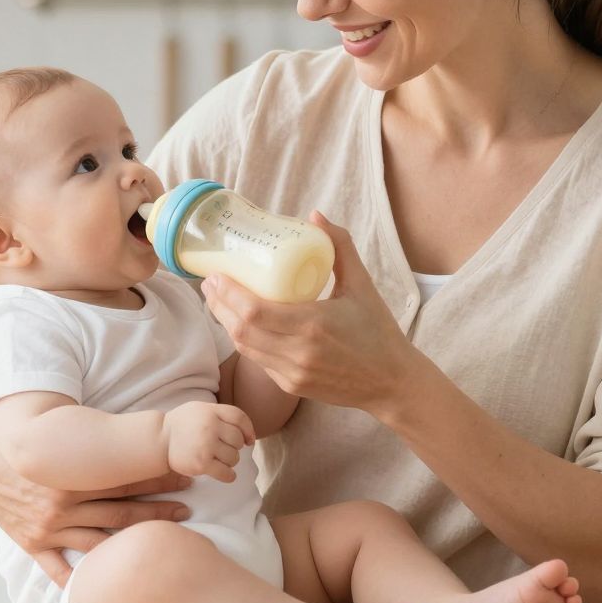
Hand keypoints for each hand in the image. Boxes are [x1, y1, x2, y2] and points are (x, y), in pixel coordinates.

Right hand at [0, 381, 191, 582]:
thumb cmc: (25, 447)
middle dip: (157, 510)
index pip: (126, 478)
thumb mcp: (59, 440)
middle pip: (121, 510)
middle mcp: (62, 505)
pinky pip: (58, 568)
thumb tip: (138, 431)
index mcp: (71, 476)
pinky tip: (102, 591)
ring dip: (131, 541)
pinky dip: (78, 581)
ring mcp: (48, 528)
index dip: (158, 478)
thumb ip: (94, 444)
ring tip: (160, 542)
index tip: (186, 477)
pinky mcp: (33, 543)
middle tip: (187, 510)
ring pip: (100, 540)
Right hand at [161, 401, 256, 481]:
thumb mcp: (201, 409)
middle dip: (235, 447)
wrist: (160, 438)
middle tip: (224, 450)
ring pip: (234, 457)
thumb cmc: (184, 424)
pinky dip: (229, 476)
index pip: (239, 418)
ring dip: (230, 461)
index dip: (248, 430)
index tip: (249, 441)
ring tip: (219, 459)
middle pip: (238, 440)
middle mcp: (210, 427)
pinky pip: (225, 473)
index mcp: (211, 411)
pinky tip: (226, 474)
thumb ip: (222, 415)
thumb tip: (247, 436)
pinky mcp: (201, 464)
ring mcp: (206, 446)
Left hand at [201, 213, 433, 414]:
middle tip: (210, 281)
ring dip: (226, 322)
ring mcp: (292, 373)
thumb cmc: (378, 331)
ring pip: (244, 347)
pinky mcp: (291, 386)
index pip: (255, 311)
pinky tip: (239, 322)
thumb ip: (340, 247)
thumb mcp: (362, 284)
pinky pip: (257, 360)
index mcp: (313, 325)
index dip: (228, 293)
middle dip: (219, 305)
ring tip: (218, 299)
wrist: (391, 382)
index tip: (217, 274)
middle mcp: (298, 353)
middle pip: (241, 329)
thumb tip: (314, 217)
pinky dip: (244, 339)